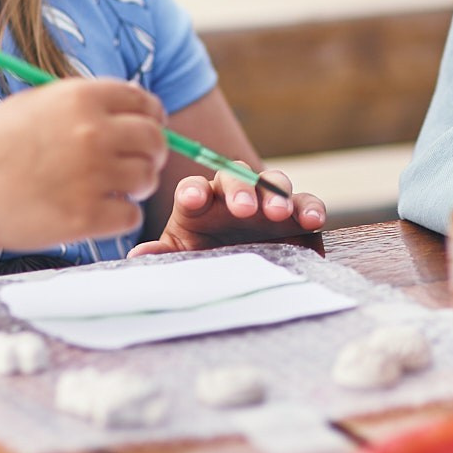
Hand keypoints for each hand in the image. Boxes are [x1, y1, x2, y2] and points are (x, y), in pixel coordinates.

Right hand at [0, 78, 166, 252]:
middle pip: (154, 140)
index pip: (143, 102)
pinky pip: (130, 217)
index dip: (150, 118)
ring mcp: (92, 176)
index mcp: (81, 98)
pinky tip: (95, 214)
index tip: (146, 130)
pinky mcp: (86, 218)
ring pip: (146, 178)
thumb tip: (132, 111)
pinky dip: (118, 218)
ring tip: (110, 190)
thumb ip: (82, 105)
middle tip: (137, 164)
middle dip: (151, 153)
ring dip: (135, 186)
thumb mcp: (34, 105)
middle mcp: (93, 133)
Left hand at [133, 170, 327, 254]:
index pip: (193, 187)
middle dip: (240, 189)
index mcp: (200, 203)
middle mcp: (233, 195)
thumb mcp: (183, 260)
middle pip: (235, 176)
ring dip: (276, 194)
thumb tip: (138, 254)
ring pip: (272, 182)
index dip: (193, 191)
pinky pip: (306, 202)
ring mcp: (267, 202)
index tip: (193, 201)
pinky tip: (313, 220)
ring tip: (278, 213)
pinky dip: (311, 207)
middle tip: (244, 210)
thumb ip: (164, 255)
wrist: (244, 277)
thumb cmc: (206, 261)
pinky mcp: (296, 214)